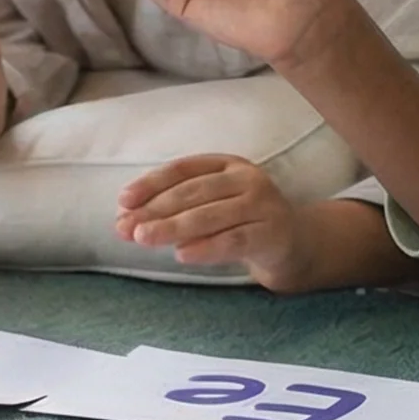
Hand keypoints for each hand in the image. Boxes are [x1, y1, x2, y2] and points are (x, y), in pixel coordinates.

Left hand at [115, 154, 318, 290]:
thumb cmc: (242, 222)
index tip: (123, 201)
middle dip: (155, 210)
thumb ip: (176, 209)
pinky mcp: (272, 233)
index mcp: (227, 164)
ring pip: (210, 215)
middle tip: (126, 227)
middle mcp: (247, 178)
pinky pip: (234, 240)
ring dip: (173, 228)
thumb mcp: (213, 206)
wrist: (295, 244)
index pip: (183, 169)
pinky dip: (206, 248)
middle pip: (194, 192)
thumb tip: (125, 220)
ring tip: (144, 238)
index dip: (151, 183)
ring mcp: (263, 204)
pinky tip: (182, 255)